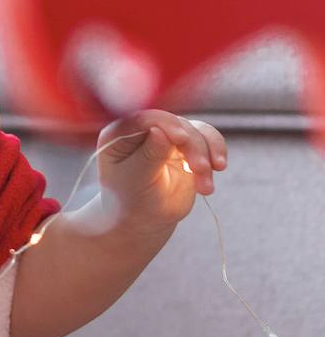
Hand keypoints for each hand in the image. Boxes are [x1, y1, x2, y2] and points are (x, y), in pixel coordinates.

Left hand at [94, 111, 227, 237]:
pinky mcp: (187, 146)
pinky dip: (216, 152)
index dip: (165, 124)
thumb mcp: (136, 180)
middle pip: (175, 123)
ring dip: (206, 154)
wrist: (145, 218)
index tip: (182, 138)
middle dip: (192, 146)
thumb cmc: (131, 199)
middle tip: (200, 170)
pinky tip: (218, 168)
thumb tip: (159, 130)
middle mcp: (143, 129)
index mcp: (119, 133)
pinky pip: (208, 139)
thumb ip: (149, 155)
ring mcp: (167, 135)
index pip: (144, 118)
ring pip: (195, 130)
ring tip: (206, 186)